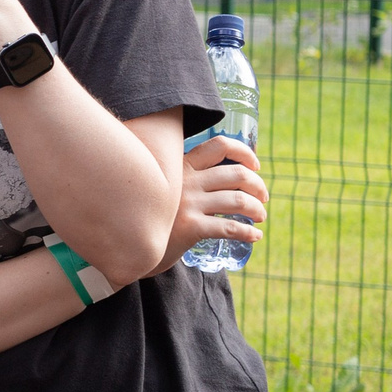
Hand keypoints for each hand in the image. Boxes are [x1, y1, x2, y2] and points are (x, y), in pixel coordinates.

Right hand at [147, 137, 267, 277]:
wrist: (128, 246)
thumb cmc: (149, 217)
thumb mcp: (163, 190)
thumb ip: (183, 180)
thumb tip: (216, 178)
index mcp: (180, 167)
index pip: (218, 145)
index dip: (244, 152)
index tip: (256, 166)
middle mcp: (186, 181)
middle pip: (236, 174)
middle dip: (258, 186)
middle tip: (263, 198)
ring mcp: (188, 204)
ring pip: (238, 201)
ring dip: (257, 209)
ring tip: (260, 217)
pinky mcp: (190, 228)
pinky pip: (230, 227)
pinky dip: (248, 232)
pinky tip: (255, 236)